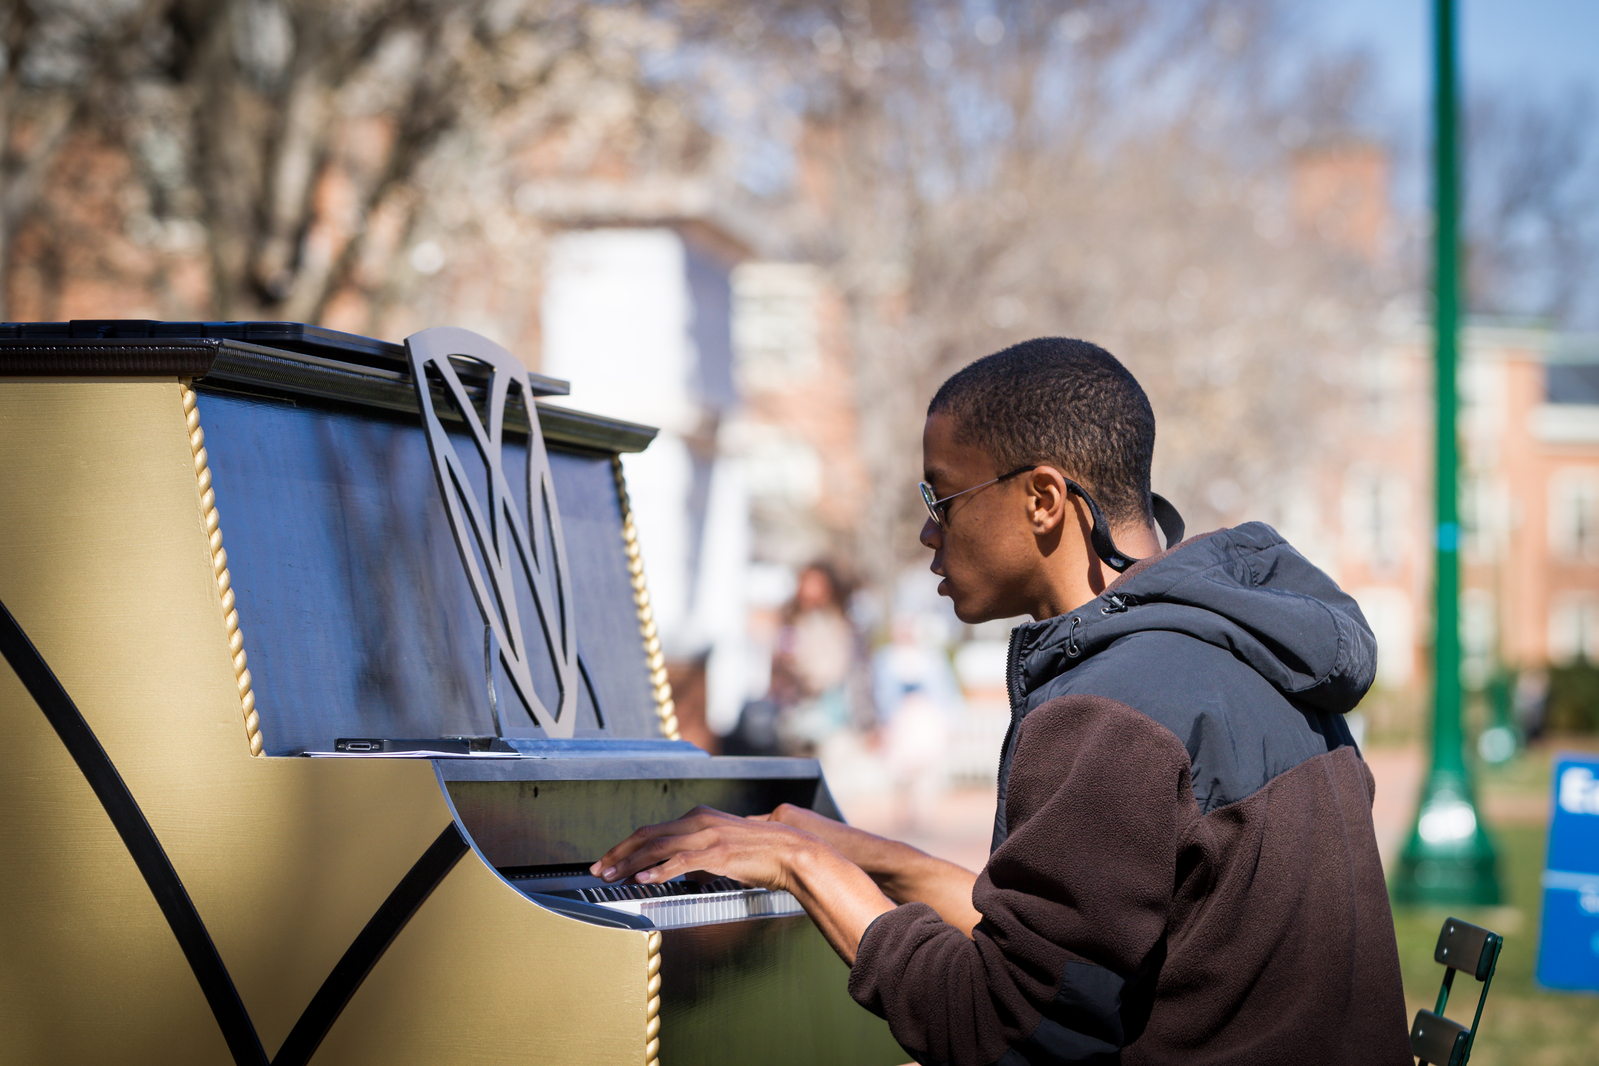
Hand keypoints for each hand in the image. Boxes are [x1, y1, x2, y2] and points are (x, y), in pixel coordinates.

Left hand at [589, 805, 823, 892]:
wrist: (790, 851)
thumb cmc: (759, 854)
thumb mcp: (722, 849)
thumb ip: (698, 856)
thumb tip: (679, 872)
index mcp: (698, 817)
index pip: (652, 830)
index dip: (625, 846)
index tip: (607, 861)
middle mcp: (699, 821)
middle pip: (648, 834)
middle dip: (619, 853)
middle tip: (598, 869)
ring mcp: (708, 835)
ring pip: (658, 846)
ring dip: (631, 863)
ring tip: (612, 877)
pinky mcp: (718, 852)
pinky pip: (681, 861)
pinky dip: (659, 870)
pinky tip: (644, 879)